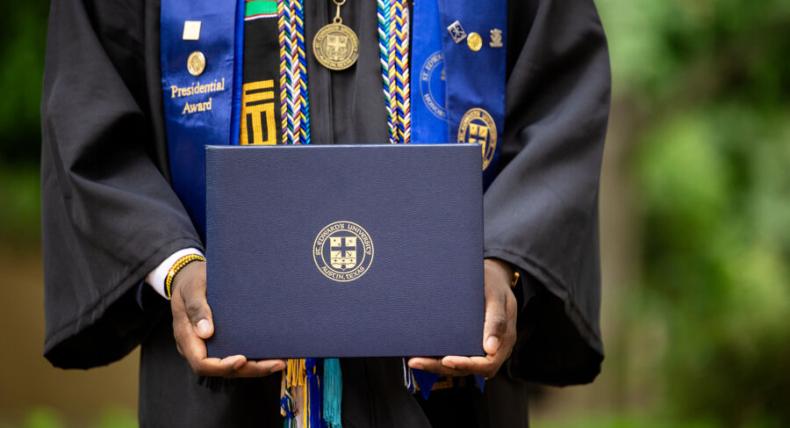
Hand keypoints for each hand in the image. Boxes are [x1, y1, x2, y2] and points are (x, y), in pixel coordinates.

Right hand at [170, 261, 285, 376]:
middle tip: (275, 363)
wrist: (188, 276)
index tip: (242, 360)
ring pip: (231, 366)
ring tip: (279, 362)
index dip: (222, 366)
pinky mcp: (220, 342)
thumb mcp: (192, 289)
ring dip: (255, 368)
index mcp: (186, 337)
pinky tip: (272, 355)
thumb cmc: (191, 281)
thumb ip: (196, 308)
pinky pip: (235, 355)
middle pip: (221, 370)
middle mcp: (197, 347)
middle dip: (248, 369)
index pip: (201, 363)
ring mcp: (209, 346)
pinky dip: (253, 358)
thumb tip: (206, 333)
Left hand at [408, 259, 517, 378]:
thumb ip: (497, 320)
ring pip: (459, 366)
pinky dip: (438, 357)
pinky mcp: (468, 343)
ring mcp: (480, 348)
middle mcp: (493, 350)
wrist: (493, 276)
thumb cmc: (495, 284)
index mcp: (504, 341)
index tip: (446, 360)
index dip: (466, 365)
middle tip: (418, 362)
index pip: (487, 364)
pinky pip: (455, 355)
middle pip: (468, 368)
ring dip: (436, 365)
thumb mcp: (498, 296)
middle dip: (442, 367)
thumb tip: (491, 348)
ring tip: (415, 360)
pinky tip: (421, 353)